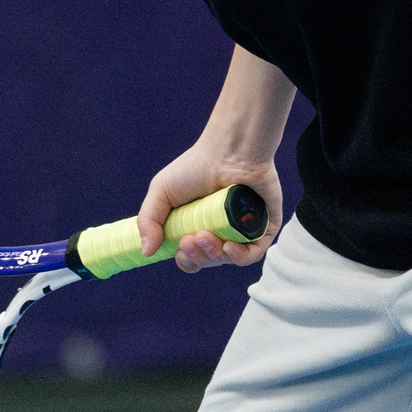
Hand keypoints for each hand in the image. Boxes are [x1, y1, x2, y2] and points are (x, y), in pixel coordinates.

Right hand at [137, 144, 282, 273]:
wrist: (228, 150)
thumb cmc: (196, 166)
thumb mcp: (161, 191)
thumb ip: (148, 221)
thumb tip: (147, 252)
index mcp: (199, 226)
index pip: (193, 257)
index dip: (186, 259)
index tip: (180, 247)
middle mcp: (221, 230)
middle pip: (209, 260)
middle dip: (197, 257)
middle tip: (190, 239)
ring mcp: (243, 230)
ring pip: (228, 259)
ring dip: (213, 255)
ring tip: (204, 235)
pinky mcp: (264, 226)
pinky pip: (253, 253)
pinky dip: (239, 257)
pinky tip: (227, 247)